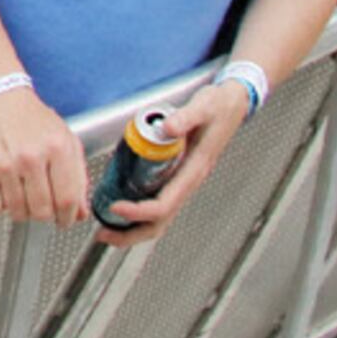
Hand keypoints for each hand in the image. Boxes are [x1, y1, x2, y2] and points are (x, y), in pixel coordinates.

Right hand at [0, 83, 86, 225]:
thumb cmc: (34, 120)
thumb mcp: (67, 141)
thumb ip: (78, 178)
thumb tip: (79, 213)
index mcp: (57, 149)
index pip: (67, 200)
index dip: (68, 217)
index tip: (65, 220)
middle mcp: (30, 156)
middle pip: (42, 211)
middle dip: (44, 215)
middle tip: (42, 206)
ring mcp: (4, 163)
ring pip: (18, 211)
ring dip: (22, 210)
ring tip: (22, 195)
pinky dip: (1, 205)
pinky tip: (5, 189)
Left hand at [101, 81, 252, 246]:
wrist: (233, 103)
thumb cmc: (219, 106)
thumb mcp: (202, 107)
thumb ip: (184, 118)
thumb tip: (167, 128)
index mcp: (194, 170)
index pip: (165, 204)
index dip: (139, 211)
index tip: (116, 207)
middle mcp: (190, 181)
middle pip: (161, 220)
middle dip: (132, 233)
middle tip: (103, 234)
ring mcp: (185, 180)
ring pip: (161, 216)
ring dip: (134, 227)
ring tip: (108, 229)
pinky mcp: (180, 175)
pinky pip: (161, 202)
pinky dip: (141, 212)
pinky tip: (123, 206)